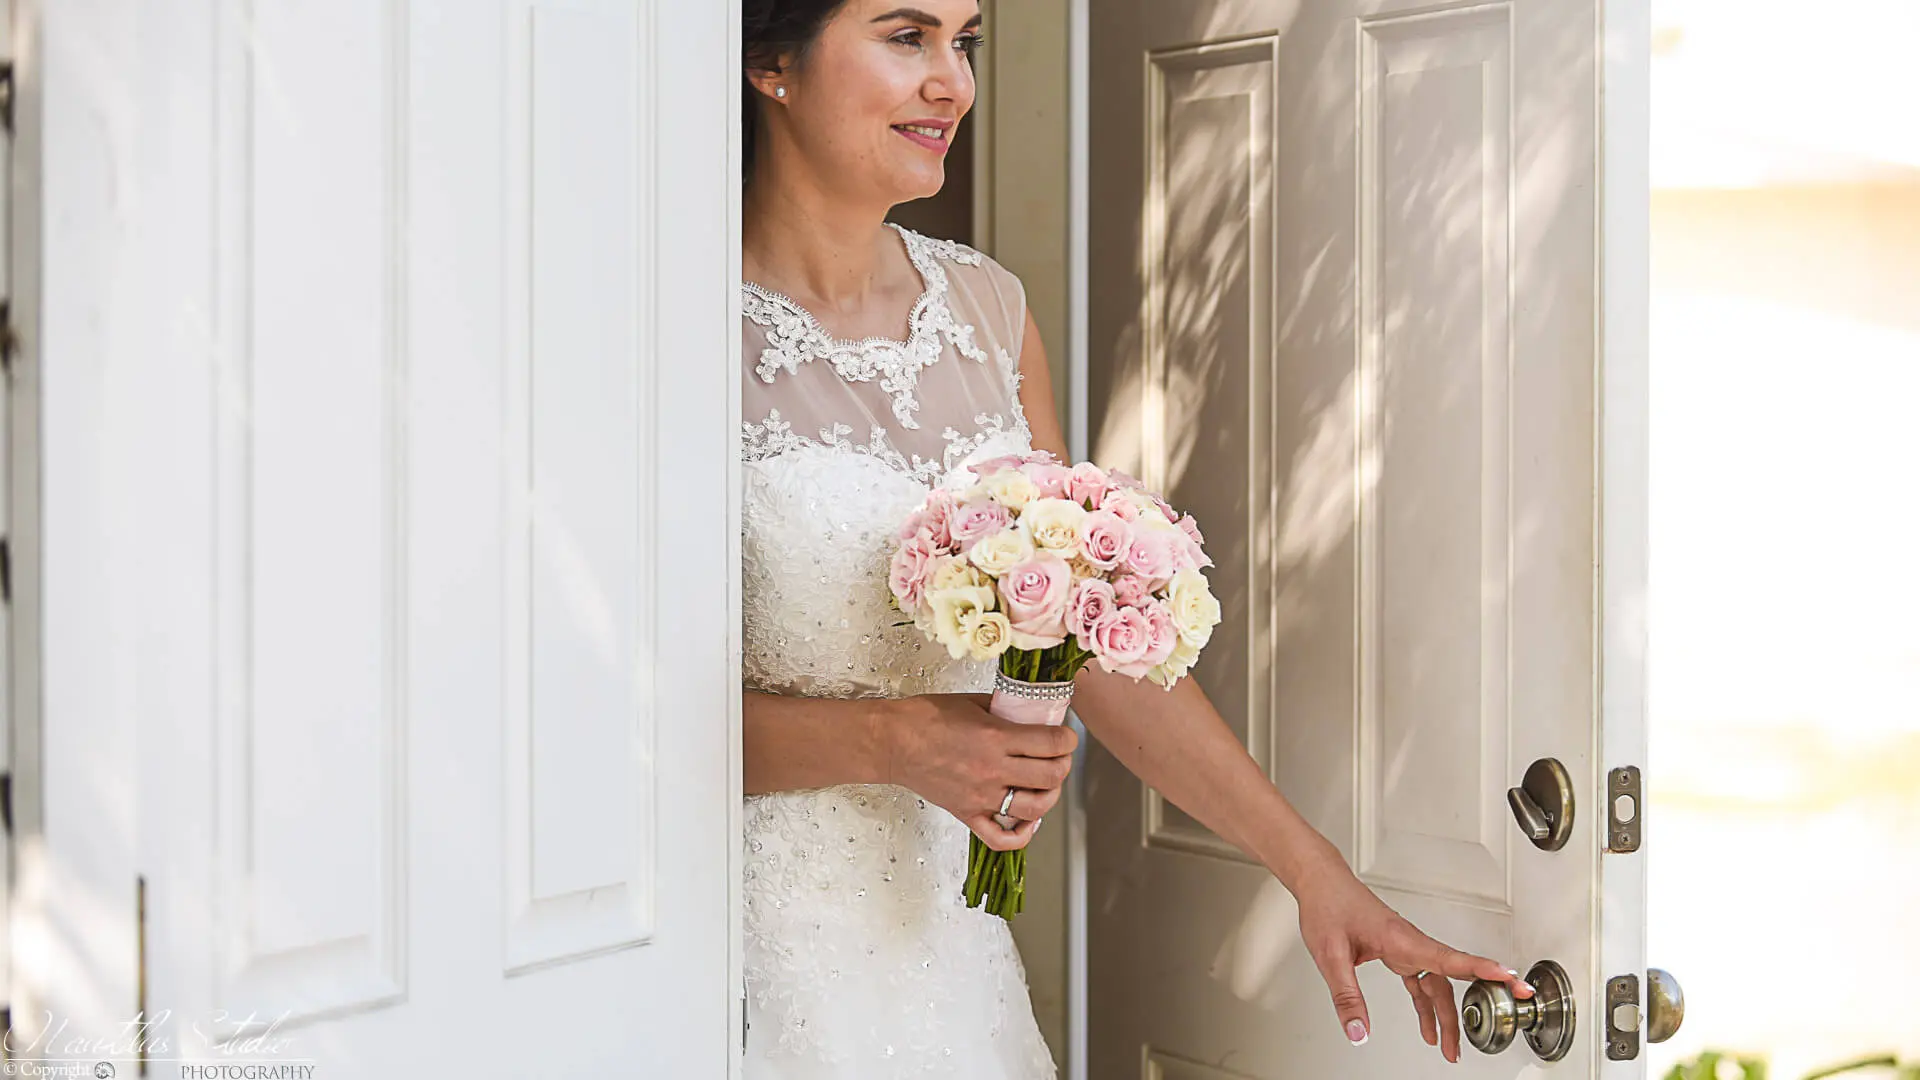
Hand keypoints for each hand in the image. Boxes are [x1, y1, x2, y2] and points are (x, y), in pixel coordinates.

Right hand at [880, 692, 1077, 850]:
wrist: (891, 742)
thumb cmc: (925, 718)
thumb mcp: (973, 702)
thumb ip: (1006, 710)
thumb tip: (1032, 714)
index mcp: (994, 738)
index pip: (1051, 744)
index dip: (1067, 739)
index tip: (1066, 736)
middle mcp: (991, 770)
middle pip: (1050, 777)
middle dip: (1064, 765)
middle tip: (1060, 757)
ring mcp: (980, 797)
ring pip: (1035, 809)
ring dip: (1051, 796)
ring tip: (1048, 784)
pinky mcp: (966, 814)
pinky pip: (1001, 838)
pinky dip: (1023, 834)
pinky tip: (1029, 820)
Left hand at [1292, 851, 1533, 1061]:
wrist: (1320, 883)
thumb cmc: (1327, 907)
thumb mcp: (1331, 956)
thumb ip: (1347, 996)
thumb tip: (1359, 1032)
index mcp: (1401, 939)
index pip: (1451, 958)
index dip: (1483, 970)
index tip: (1510, 979)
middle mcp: (1410, 942)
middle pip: (1452, 977)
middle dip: (1479, 1000)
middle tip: (1508, 1013)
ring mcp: (1406, 947)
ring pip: (1437, 984)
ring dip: (1447, 1015)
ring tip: (1450, 1047)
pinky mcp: (1397, 951)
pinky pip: (1421, 981)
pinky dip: (1426, 1005)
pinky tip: (1427, 1026)